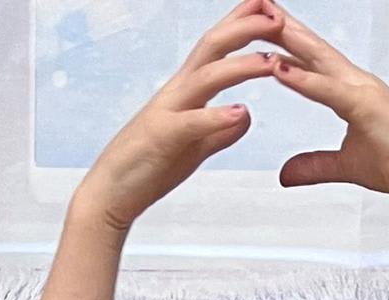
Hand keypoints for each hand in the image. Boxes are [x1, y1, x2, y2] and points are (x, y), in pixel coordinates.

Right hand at [74, 5, 283, 232]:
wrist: (110, 193)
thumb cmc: (146, 167)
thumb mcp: (194, 147)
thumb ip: (220, 130)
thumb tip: (245, 116)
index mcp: (186, 90)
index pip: (217, 47)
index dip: (243, 23)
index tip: (271, 8)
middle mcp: (177, 92)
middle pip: (212, 47)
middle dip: (245, 27)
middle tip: (278, 16)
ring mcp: (168, 113)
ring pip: (206, 78)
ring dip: (241, 66)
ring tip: (271, 61)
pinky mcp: (162, 140)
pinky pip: (192, 124)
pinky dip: (217, 117)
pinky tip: (240, 113)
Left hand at [271, 12, 388, 211]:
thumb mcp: (346, 166)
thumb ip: (315, 166)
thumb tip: (286, 174)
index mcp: (351, 91)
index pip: (313, 60)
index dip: (287, 42)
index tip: (262, 26)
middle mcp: (356, 82)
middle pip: (312, 49)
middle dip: (284, 25)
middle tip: (256, 4)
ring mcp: (362, 90)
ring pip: (318, 59)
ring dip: (288, 39)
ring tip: (262, 21)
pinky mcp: (365, 107)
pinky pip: (328, 90)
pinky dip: (303, 79)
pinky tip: (278, 68)